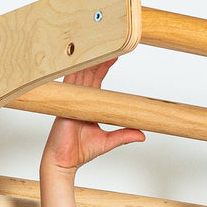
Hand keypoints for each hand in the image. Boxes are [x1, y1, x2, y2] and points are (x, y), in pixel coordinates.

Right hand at [41, 58, 144, 175]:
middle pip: (89, 74)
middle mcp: (79, 100)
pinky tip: (81, 61)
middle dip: (99, 60)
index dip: (104, 68)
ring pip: (81, 75)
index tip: (114, 57)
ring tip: (101, 48)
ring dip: (90, 62)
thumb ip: (124, 135)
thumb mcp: (108, 141)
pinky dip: (75, 70)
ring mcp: (71, 100)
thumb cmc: (79, 151)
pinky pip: (69, 82)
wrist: (63, 160)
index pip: (96, 81)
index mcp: (88, 105)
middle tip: (112, 45)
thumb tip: (142, 135)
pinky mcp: (65, 103)